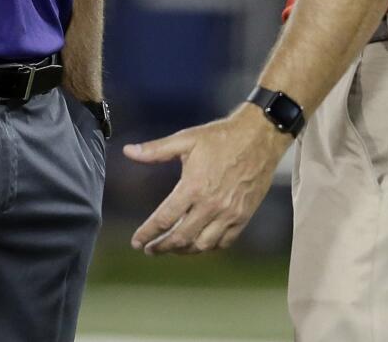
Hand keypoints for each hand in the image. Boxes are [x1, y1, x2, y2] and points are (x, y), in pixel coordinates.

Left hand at [124, 104, 291, 254]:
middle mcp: (211, 205)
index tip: (137, 242)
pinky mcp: (243, 217)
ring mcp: (229, 214)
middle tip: (150, 250)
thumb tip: (128, 151)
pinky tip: (199, 243)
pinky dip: (208, 247)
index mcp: (194, 187)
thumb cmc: (221, 137)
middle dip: (162, 247)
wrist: (259, 137)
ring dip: (184, 250)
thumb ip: (155, 150)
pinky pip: (224, 242)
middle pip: (181, 238)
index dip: (148, 233)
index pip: (164, 219)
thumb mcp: (186, 139)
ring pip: (202, 245)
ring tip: (172, 248)